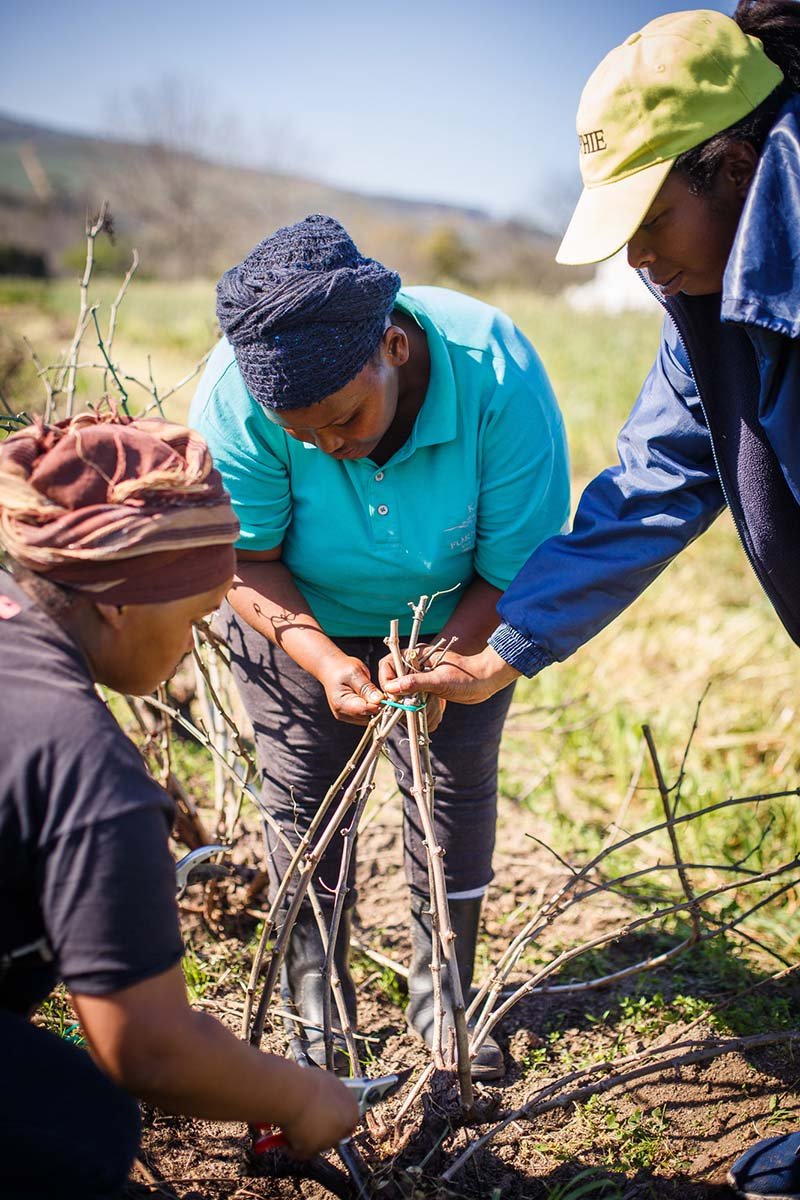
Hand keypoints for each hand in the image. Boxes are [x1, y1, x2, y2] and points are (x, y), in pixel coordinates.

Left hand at [280, 1069, 359, 1156]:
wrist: (291, 1094)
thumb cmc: (304, 1124)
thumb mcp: (307, 1152)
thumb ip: (312, 1151)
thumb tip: (303, 1147)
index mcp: (352, 1117)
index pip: (344, 1133)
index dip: (328, 1141)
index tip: (314, 1143)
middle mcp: (347, 1096)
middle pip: (334, 1116)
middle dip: (320, 1125)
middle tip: (301, 1133)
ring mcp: (334, 1081)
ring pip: (323, 1103)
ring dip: (311, 1111)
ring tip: (295, 1119)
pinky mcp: (320, 1072)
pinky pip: (313, 1090)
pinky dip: (305, 1097)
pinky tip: (294, 1104)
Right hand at [317, 653, 383, 723]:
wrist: (332, 670)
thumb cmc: (341, 668)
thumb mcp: (355, 672)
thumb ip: (366, 688)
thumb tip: (378, 700)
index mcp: (341, 703)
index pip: (365, 710)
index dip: (379, 704)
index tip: (385, 696)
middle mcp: (342, 713)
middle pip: (368, 716)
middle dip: (377, 706)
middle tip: (379, 692)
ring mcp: (346, 716)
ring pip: (369, 718)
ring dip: (375, 708)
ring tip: (372, 693)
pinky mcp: (351, 716)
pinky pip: (366, 716)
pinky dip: (371, 708)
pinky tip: (369, 698)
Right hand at [379, 645, 519, 704]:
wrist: (486, 681)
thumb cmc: (467, 675)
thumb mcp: (440, 680)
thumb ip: (415, 682)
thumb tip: (391, 688)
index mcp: (415, 656)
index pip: (388, 665)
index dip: (387, 680)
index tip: (393, 695)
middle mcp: (415, 667)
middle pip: (394, 685)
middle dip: (403, 701)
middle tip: (415, 708)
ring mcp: (420, 680)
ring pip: (405, 699)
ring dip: (416, 710)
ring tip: (435, 710)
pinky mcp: (427, 691)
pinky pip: (416, 705)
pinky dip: (424, 713)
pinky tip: (437, 714)